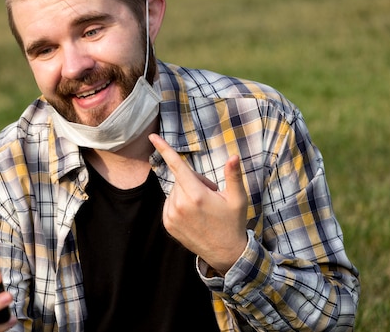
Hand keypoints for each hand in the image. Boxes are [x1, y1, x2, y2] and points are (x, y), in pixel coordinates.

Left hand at [149, 134, 247, 274]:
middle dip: (194, 182)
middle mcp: (180, 204)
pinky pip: (169, 203)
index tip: (152, 136)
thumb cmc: (233, 222)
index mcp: (196, 195)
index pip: (178, 166)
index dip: (164, 149)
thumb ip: (233, 175)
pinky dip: (178, 204)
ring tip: (202, 208)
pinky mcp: (167, 224)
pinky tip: (192, 215)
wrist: (225, 253)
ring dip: (186, 193)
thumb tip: (234, 156)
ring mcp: (171, 216)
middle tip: (210, 196)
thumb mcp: (238, 198)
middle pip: (181, 179)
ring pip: (175, 191)